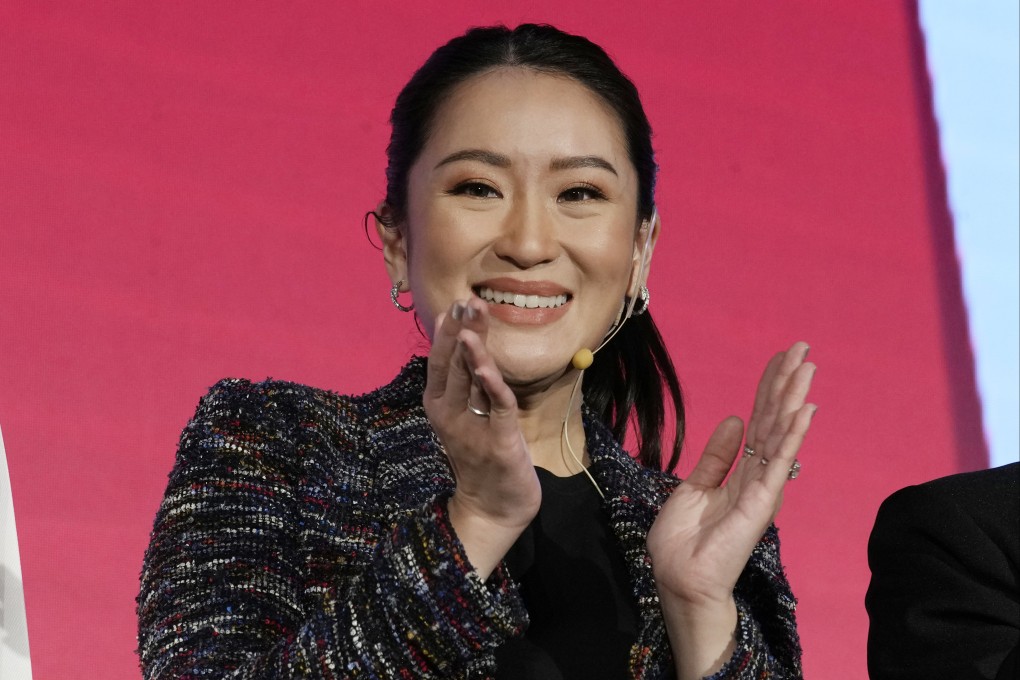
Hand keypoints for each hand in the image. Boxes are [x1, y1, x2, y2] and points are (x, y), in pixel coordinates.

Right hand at [423, 297, 540, 577]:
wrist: (495, 508)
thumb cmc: (484, 456)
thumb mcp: (472, 414)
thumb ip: (469, 383)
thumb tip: (468, 343)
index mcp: (440, 406)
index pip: (442, 362)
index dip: (447, 333)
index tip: (455, 304)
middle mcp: (449, 415)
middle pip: (453, 365)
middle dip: (458, 331)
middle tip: (465, 301)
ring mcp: (471, 428)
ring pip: (469, 381)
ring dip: (472, 350)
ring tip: (473, 321)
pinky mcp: (498, 442)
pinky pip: (495, 407)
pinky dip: (491, 384)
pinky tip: (487, 366)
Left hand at [646, 342, 815, 676]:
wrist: (680, 579)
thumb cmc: (684, 542)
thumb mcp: (694, 487)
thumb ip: (717, 456)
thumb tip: (735, 420)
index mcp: (739, 471)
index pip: (758, 420)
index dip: (768, 388)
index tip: (781, 358)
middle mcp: (755, 475)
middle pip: (774, 420)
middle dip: (787, 383)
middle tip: (803, 348)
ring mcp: (761, 487)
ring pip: (781, 433)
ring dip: (794, 398)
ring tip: (807, 366)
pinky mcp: (761, 502)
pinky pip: (779, 462)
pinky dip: (792, 435)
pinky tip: (805, 410)